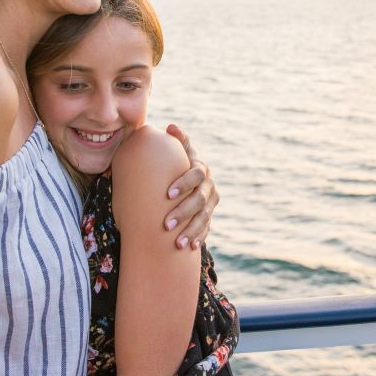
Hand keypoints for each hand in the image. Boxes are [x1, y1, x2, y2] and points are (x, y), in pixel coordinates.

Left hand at [163, 123, 218, 249]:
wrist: (185, 180)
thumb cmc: (175, 162)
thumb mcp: (177, 150)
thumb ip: (176, 140)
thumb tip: (171, 127)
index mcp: (200, 168)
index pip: (195, 174)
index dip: (184, 183)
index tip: (168, 194)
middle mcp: (208, 186)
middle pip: (200, 200)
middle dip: (183, 212)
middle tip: (165, 224)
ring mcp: (210, 203)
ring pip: (204, 217)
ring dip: (191, 230)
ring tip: (177, 243)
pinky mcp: (208, 217)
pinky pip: (206, 229)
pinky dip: (199, 237)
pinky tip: (189, 247)